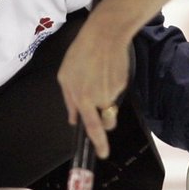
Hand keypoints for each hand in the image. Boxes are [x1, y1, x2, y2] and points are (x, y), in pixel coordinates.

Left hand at [58, 16, 132, 159]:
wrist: (106, 35)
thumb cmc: (81, 53)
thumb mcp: (65, 76)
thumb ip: (68, 100)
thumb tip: (73, 118)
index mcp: (83, 98)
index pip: (92, 128)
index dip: (99, 143)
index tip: (102, 154)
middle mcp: (101, 99)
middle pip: (106, 122)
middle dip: (103, 121)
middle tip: (96, 104)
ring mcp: (114, 92)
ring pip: (110, 105)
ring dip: (104, 98)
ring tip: (97, 76)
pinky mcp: (124, 83)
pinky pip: (115, 91)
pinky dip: (110, 84)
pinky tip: (104, 69)